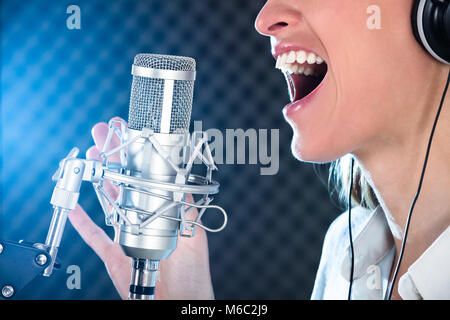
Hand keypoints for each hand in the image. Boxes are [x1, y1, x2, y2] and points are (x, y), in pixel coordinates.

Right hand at [68, 117, 213, 298]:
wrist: (176, 299)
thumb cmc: (191, 271)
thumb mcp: (193, 232)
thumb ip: (186, 205)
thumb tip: (182, 178)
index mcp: (162, 210)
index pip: (147, 176)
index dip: (138, 155)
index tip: (130, 134)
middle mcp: (143, 218)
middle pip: (124, 181)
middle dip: (113, 156)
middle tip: (103, 133)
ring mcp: (126, 233)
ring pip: (108, 200)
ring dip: (98, 177)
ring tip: (92, 154)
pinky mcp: (113, 252)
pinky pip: (94, 234)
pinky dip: (83, 220)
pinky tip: (75, 204)